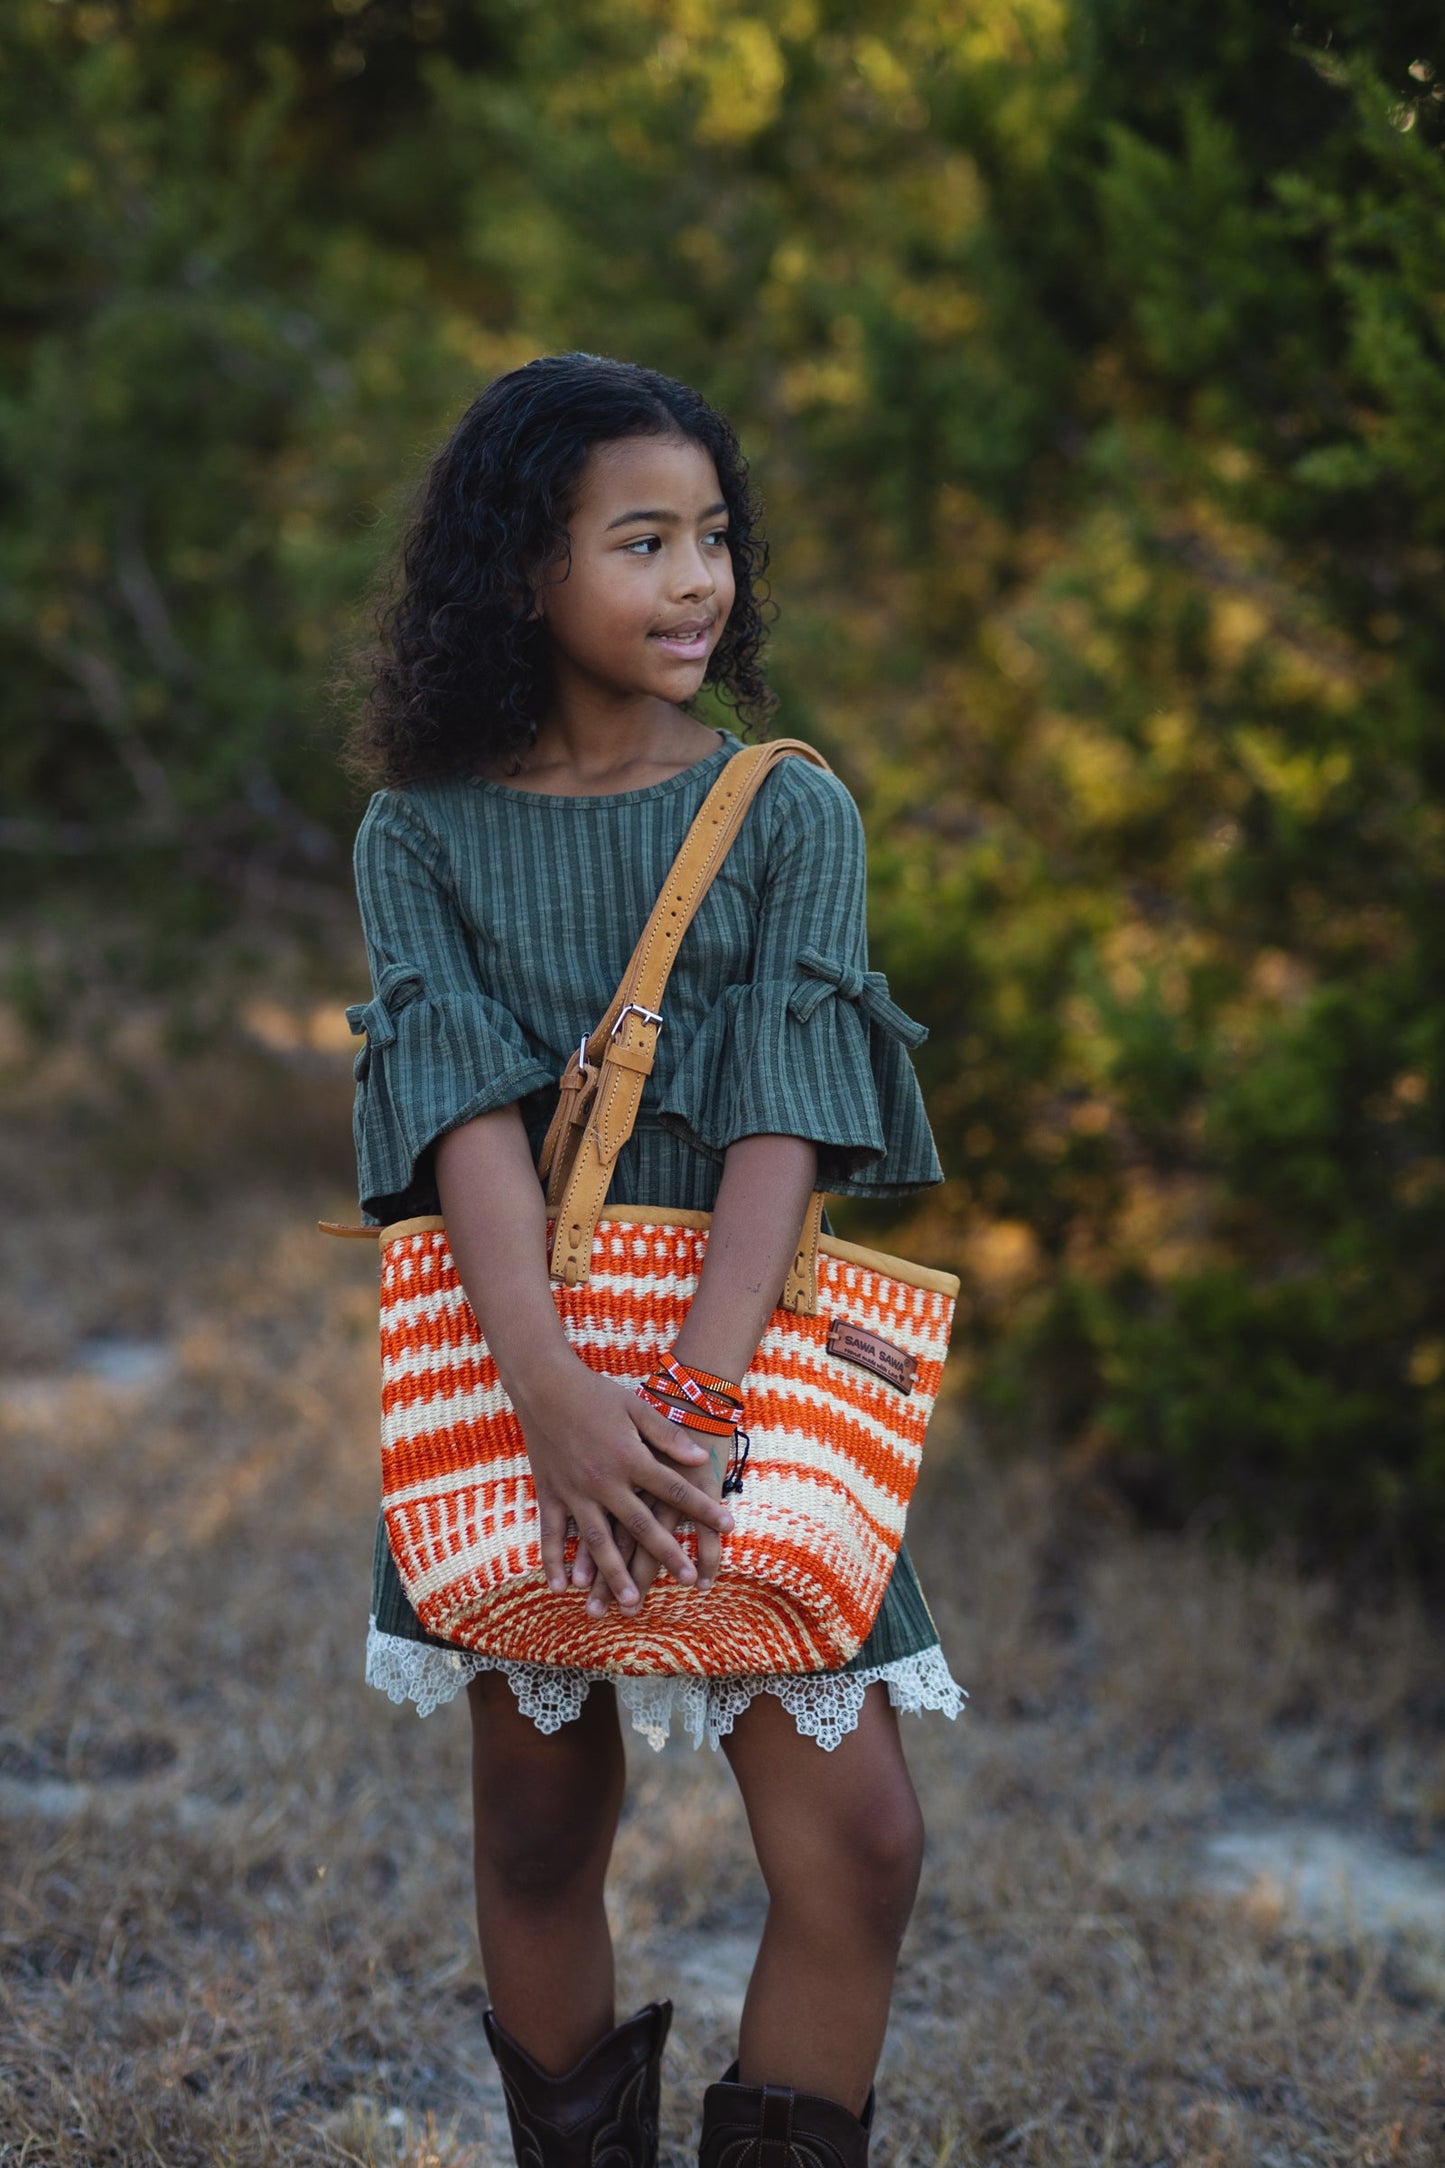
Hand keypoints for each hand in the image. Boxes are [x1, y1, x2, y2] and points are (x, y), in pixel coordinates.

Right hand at [511, 1354, 734, 1614]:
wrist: (544, 1385)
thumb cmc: (596, 1395)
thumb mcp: (636, 1408)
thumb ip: (667, 1436)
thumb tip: (700, 1461)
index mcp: (630, 1458)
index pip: (674, 1489)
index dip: (703, 1508)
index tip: (728, 1526)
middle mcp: (603, 1481)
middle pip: (640, 1525)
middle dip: (666, 1554)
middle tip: (688, 1579)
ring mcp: (574, 1491)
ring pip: (597, 1541)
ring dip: (613, 1573)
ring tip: (630, 1600)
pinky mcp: (550, 1494)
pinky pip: (552, 1534)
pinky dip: (554, 1562)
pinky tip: (564, 1588)